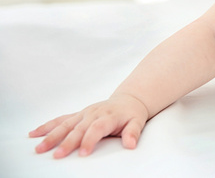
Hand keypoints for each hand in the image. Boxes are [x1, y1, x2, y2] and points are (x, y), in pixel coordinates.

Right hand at [29, 93, 148, 158]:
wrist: (128, 100)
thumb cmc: (132, 113)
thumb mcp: (138, 122)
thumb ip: (133, 132)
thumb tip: (131, 144)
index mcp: (108, 116)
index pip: (97, 128)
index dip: (89, 140)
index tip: (83, 153)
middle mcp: (93, 114)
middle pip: (78, 128)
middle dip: (67, 142)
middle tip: (57, 155)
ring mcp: (83, 114)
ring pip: (65, 124)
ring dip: (51, 136)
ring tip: (39, 148)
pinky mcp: (78, 115)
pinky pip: (60, 120)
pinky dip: (47, 126)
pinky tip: (34, 133)